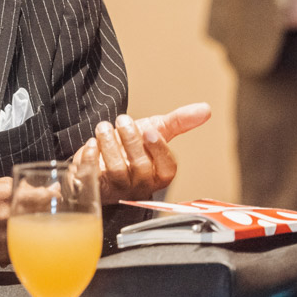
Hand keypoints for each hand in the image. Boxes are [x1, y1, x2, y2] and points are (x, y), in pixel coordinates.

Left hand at [79, 102, 210, 201]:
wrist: (99, 157)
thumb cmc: (131, 146)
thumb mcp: (155, 131)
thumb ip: (179, 122)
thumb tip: (206, 108)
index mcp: (158, 174)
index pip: (166, 169)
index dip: (159, 150)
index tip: (149, 130)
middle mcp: (140, 185)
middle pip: (141, 168)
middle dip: (131, 141)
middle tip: (122, 120)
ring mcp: (117, 188)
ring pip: (117, 171)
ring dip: (109, 144)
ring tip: (103, 127)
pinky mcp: (95, 186)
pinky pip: (92, 177)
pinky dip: (90, 158)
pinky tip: (90, 143)